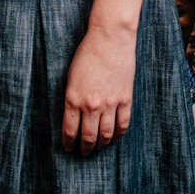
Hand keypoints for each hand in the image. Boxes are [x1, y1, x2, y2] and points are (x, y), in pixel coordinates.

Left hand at [61, 24, 136, 154]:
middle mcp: (91, 105)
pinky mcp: (125, 100)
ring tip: (96, 148)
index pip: (70, 130)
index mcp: (73, 98)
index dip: (69, 143)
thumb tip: (72, 117)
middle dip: (84, 148)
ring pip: (106, 135)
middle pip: (88, 137)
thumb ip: (72, 98)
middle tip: (82, 153)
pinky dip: (117, 135)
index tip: (68, 149)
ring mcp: (110, 104)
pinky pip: (122, 125)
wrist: (109, 40)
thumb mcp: (71, 77)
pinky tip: (113, 138)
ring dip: (100, 145)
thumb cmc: (86, 55)